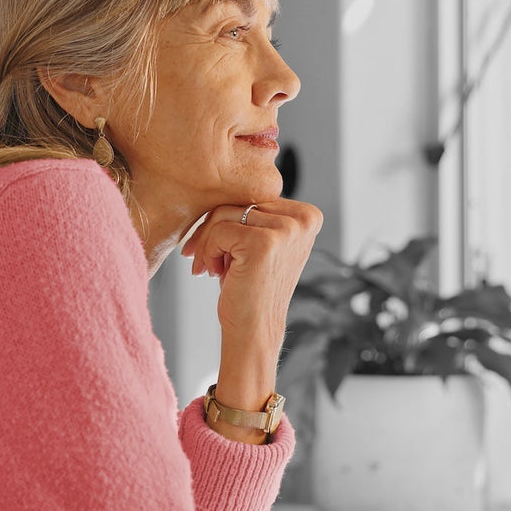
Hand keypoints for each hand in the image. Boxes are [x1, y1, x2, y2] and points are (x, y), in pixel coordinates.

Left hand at [179, 198, 323, 378]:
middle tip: (203, 260)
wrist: (253, 331)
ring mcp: (287, 229)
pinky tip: (213, 273)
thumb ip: (253, 213)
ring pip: (224, 214)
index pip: (252, 197)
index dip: (226, 219)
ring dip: (208, 243)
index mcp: (307, 215)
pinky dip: (207, 251)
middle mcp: (303, 219)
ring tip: (210, 269)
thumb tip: (217, 180)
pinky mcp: (265, 242)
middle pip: (238, 201)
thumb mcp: (259, 243)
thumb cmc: (250, 288)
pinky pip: (219, 230)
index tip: (214, 247)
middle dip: (212, 230)